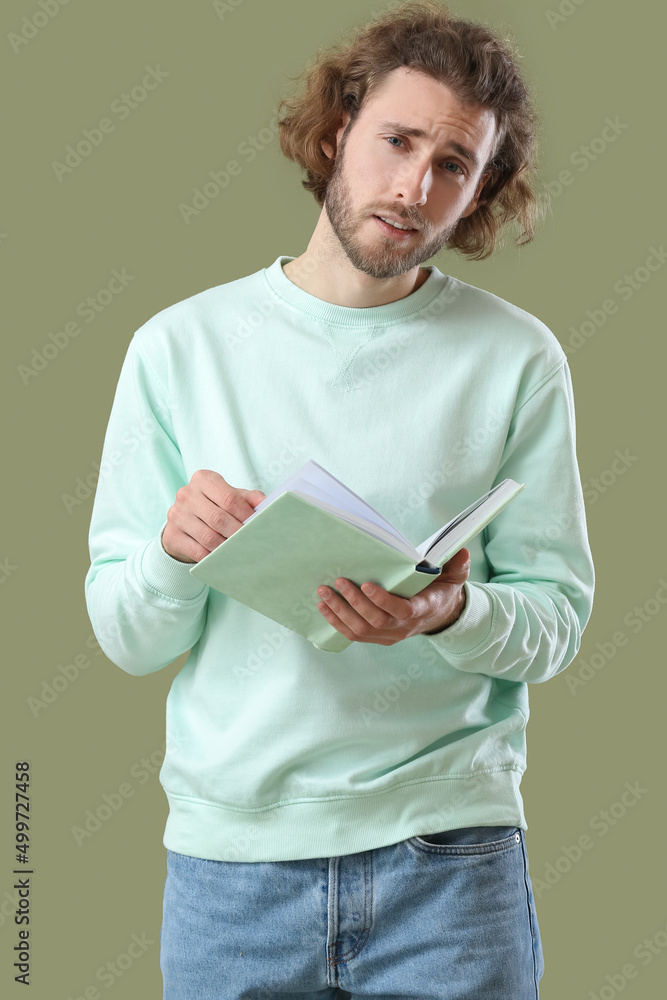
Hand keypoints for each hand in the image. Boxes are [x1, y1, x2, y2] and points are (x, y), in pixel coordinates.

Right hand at [161, 469, 265, 562]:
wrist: (184, 523)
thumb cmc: (214, 506)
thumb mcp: (231, 497)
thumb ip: (249, 498)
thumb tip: (267, 503)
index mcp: (204, 479)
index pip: (230, 498)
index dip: (247, 515)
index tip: (259, 527)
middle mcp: (187, 494)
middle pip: (219, 518)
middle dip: (238, 533)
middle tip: (252, 543)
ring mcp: (176, 514)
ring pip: (208, 537)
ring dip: (227, 547)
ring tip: (241, 551)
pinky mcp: (171, 535)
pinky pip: (197, 551)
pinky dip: (214, 557)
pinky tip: (224, 558)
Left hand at [315, 548, 470, 645]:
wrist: (438, 615)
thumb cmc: (441, 591)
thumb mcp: (454, 577)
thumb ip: (457, 565)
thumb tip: (462, 551)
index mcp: (423, 609)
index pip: (402, 611)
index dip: (383, 601)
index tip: (367, 584)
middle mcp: (404, 627)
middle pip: (375, 621)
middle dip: (354, 602)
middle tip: (338, 582)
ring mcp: (389, 635)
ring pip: (361, 630)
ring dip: (339, 612)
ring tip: (323, 593)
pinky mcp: (378, 638)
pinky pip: (354, 635)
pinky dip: (336, 622)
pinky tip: (323, 607)